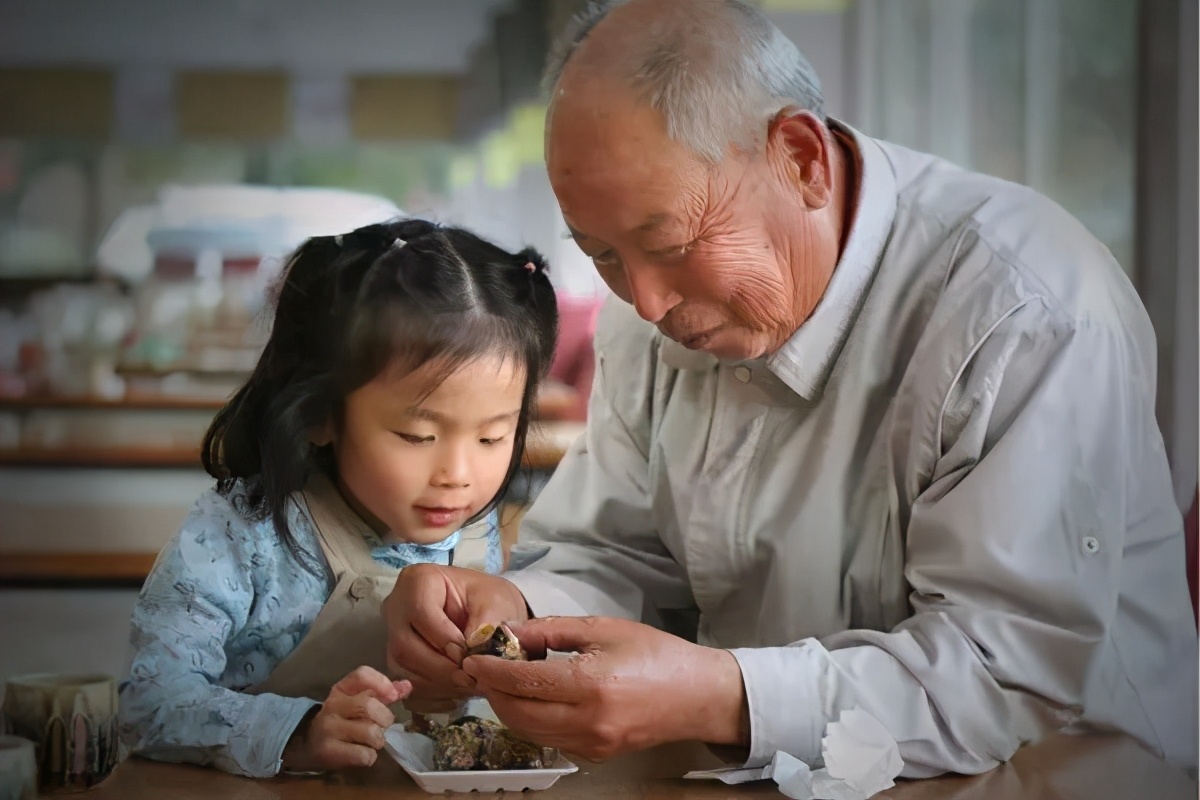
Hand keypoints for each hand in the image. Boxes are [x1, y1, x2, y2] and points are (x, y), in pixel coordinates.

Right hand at [281, 666, 411, 771]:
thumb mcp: (358, 701)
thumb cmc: (342, 719)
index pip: (362, 674)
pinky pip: (364, 755)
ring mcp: (329, 728)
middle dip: (385, 718)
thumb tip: (407, 686)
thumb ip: (384, 693)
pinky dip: (369, 757)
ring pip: (370, 732)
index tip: (393, 695)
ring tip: (370, 742)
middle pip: (369, 705)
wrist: (307, 742)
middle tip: (381, 726)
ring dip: (377, 740)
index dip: (381, 682)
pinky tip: (361, 754)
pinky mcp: (328, 751)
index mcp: (342, 689)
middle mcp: (333, 705)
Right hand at [383, 563, 529, 712]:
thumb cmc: (489, 598)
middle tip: (470, 679)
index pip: (420, 613)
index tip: (469, 655)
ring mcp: (392, 635)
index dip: (444, 639)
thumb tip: (472, 654)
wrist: (486, 609)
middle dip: (440, 668)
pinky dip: (432, 693)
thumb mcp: (495, 602)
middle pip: (405, 645)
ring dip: (437, 684)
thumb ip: (485, 624)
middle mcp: (396, 608)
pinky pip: (406, 683)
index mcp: (417, 581)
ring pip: (402, 668)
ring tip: (468, 685)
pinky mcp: (397, 659)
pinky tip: (457, 691)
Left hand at [462, 616, 748, 759]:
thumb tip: (508, 633)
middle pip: (517, 713)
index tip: (472, 657)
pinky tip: (535, 699)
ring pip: (528, 732)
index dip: (490, 670)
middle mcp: (586, 721)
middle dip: (493, 691)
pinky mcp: (595, 755)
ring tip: (506, 682)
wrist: (697, 695)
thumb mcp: (603, 629)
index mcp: (589, 683)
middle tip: (484, 669)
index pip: (522, 681)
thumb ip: (551, 632)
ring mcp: (590, 744)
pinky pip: (549, 740)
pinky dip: (532, 721)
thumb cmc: (655, 653)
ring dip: (509, 708)